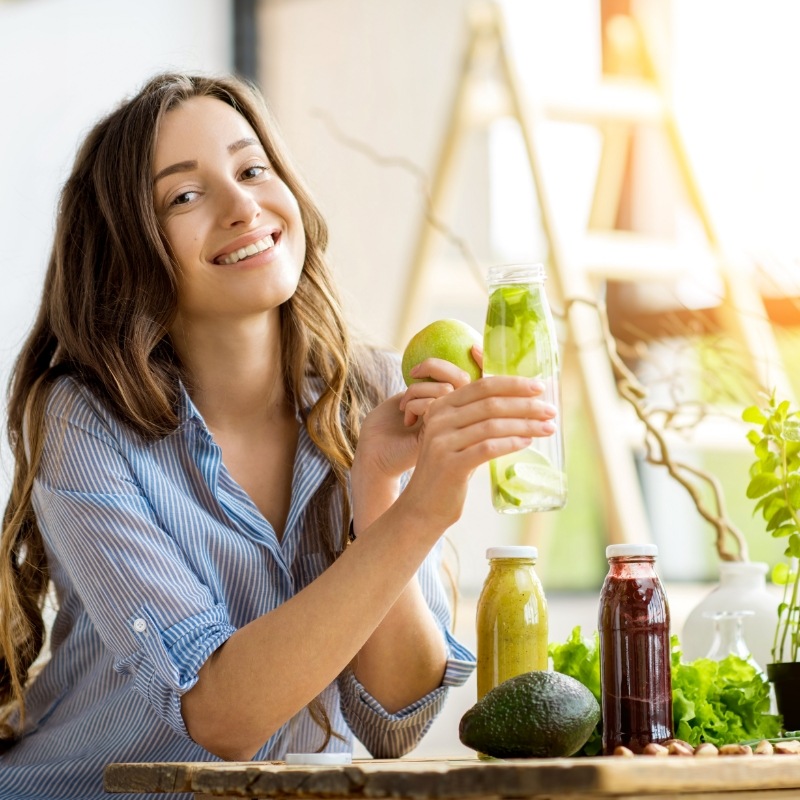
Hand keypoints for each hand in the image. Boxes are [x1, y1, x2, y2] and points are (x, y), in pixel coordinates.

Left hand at [354, 356, 473, 480]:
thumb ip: (429, 385)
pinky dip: (416, 402)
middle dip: (436, 367)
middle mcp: (458, 418)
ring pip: (447, 389)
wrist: (375, 457)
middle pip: (465, 379)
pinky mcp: (441, 437)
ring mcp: (452, 429)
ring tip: (404, 406)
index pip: (478, 379)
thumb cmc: (387, 426)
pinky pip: (435, 404)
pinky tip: (407, 418)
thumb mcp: (408, 399)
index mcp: (454, 407)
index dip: (483, 362)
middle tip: (415, 371)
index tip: (475, 348)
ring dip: (418, 389)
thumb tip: (444, 364)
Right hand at [401, 371, 556, 528]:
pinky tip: (527, 442)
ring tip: (547, 428)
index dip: (513, 384)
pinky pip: (488, 448)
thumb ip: (477, 418)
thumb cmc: (448, 469)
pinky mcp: (450, 464)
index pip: (482, 386)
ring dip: (525, 424)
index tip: (539, 387)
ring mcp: (442, 441)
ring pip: (492, 425)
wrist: (423, 505)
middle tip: (550, 410)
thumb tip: (521, 403)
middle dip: (525, 405)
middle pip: (490, 403)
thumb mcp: (456, 437)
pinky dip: (511, 443)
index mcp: (441, 406)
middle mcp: (439, 419)